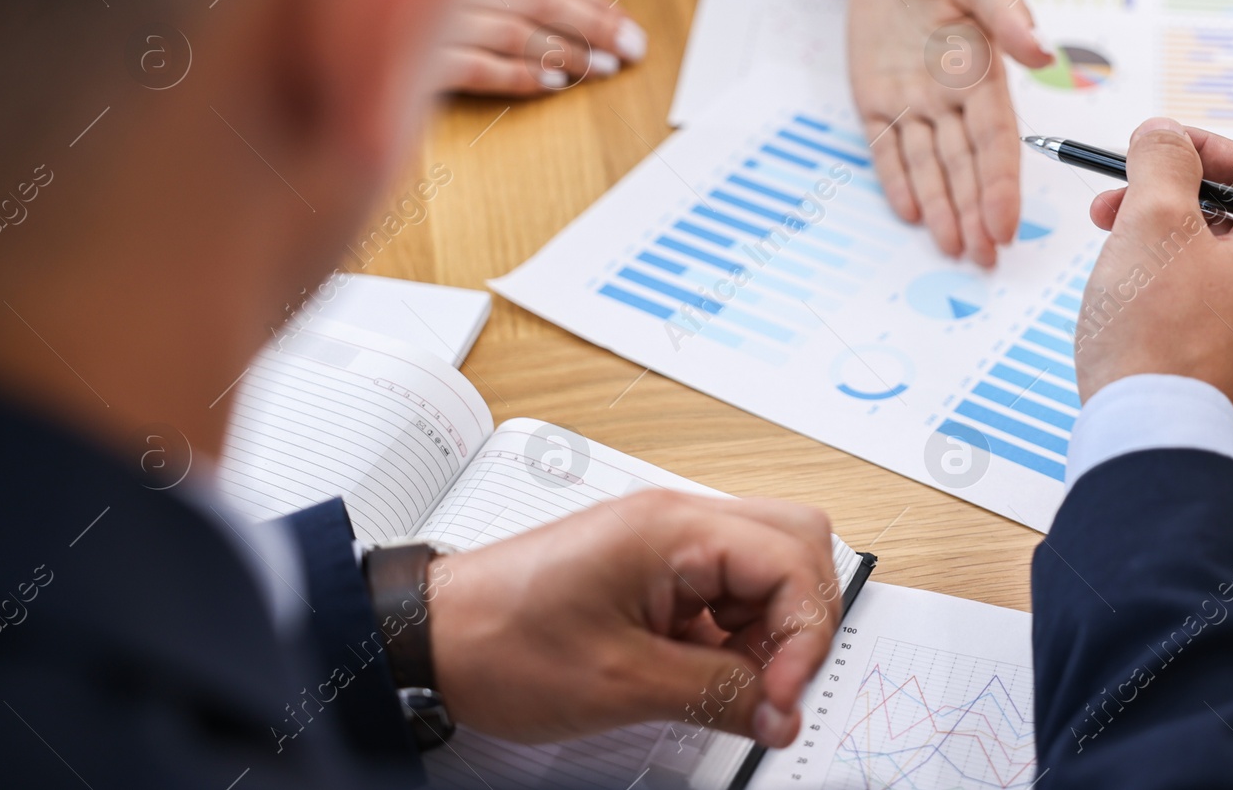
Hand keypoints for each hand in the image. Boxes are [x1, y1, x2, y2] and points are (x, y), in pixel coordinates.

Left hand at [428, 490, 840, 746]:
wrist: (429, 637)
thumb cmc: (502, 643)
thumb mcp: (622, 683)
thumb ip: (718, 694)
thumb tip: (782, 712)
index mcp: (673, 528)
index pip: (791, 559)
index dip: (803, 634)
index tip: (780, 699)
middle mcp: (676, 520)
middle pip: (793, 543)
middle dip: (800, 620)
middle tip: (774, 684)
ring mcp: (665, 540)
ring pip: (764, 568)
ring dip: (768, 630)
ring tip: (734, 686)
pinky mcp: (652, 569)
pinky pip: (725, 591)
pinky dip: (734, 636)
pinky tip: (703, 675)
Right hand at [439, 0, 646, 94]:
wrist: (308, 15)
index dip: (593, 0)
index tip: (628, 24)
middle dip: (595, 25)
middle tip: (632, 49)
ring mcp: (430, 19)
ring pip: (515, 33)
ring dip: (569, 53)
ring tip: (605, 69)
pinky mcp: (420, 62)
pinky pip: (477, 68)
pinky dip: (519, 75)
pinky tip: (553, 85)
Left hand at [848, 0, 1052, 266]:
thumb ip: (1005, 10)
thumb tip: (1040, 53)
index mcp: (984, 74)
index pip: (995, 140)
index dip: (1001, 184)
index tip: (1004, 223)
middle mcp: (952, 98)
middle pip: (964, 165)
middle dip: (975, 212)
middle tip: (984, 257)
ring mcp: (914, 103)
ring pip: (928, 166)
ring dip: (941, 208)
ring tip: (952, 250)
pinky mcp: (875, 101)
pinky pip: (886, 148)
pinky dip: (896, 180)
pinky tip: (910, 215)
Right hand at [1074, 118, 1232, 434]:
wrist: (1150, 440)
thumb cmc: (1158, 336)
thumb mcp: (1153, 219)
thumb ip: (1161, 161)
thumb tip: (1164, 134)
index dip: (1198, 149)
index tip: (1149, 147)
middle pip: (1232, 222)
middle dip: (1165, 203)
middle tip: (1111, 206)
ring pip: (1213, 271)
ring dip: (1160, 250)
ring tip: (1113, 260)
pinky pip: (1203, 317)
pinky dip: (1166, 298)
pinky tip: (1128, 309)